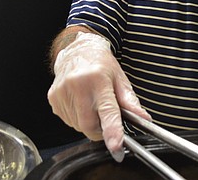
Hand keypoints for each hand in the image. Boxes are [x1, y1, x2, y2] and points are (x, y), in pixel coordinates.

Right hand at [48, 31, 149, 161]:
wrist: (77, 50)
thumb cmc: (100, 64)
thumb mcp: (120, 78)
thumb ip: (130, 101)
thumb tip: (143, 119)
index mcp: (97, 79)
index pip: (107, 111)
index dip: (113, 132)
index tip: (116, 147)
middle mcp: (77, 85)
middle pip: (89, 125)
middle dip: (99, 131)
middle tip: (105, 119)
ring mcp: (62, 92)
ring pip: (78, 126)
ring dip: (88, 123)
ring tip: (91, 103)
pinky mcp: (53, 98)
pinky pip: (68, 121)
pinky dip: (77, 118)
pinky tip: (80, 103)